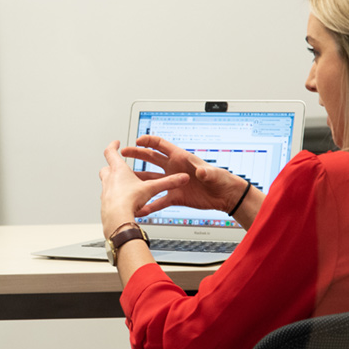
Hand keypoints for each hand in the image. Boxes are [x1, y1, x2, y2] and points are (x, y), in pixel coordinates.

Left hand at [99, 140, 189, 237]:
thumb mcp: (151, 189)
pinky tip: (123, 203)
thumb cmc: (129, 200)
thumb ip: (168, 183)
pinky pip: (110, 198)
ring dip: (114, 182)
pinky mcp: (105, 204)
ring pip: (106, 183)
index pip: (111, 152)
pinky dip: (115, 197)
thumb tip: (183, 178)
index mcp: (119, 170)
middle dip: (112, 166)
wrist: (116, 219)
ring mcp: (105, 192)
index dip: (113, 146)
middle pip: (106, 168)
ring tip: (123, 186)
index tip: (117, 143)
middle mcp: (109, 179)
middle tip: (119, 166)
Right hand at [117, 135, 243, 216]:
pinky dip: (150, 204)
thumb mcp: (214, 174)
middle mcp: (174, 169)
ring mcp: (172, 183)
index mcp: (181, 158)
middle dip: (137, 155)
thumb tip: (201, 172)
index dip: (149, 141)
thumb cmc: (221, 180)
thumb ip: (206, 172)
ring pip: (151, 179)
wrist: (225, 196)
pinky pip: (159, 200)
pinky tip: (141, 207)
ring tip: (125, 181)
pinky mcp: (175, 196)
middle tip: (124, 153)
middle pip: (151, 159)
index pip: (162, 145)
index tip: (138, 140)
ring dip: (138, 179)